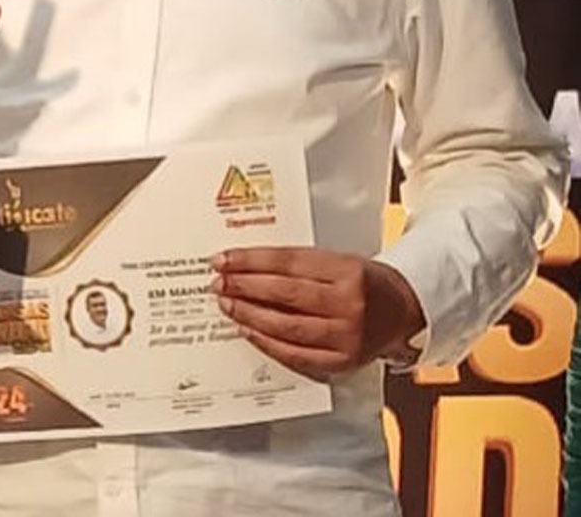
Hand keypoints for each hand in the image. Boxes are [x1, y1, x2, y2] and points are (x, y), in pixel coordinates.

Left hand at [209, 246, 423, 377]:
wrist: (402, 311)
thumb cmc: (363, 281)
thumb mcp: (339, 260)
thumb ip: (299, 264)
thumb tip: (248, 266)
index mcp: (347, 270)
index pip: (289, 263)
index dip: (252, 261)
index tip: (224, 259)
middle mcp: (349, 304)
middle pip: (285, 294)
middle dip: (245, 287)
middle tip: (219, 282)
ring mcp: (346, 337)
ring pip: (286, 326)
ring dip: (250, 315)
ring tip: (227, 304)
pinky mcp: (342, 362)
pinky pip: (295, 355)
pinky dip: (267, 343)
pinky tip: (248, 330)